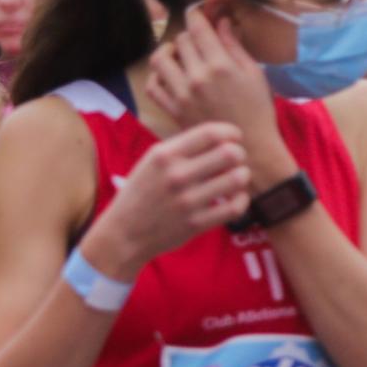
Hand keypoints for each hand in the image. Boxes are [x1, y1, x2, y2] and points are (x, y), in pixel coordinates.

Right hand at [79, 123, 250, 278]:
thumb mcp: (151, 162)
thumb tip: (221, 136)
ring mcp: (187, 201)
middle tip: (236, 160)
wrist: (123, 234)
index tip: (235, 138)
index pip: (210, 133)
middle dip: (239, 154)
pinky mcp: (196, 223)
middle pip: (230, 153)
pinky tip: (236, 197)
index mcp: (164, 155)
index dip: (231, 133)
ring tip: (236, 178)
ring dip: (243, 176)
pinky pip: (235, 207)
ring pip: (237, 179)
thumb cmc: (142, 193)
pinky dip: (242, 200)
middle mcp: (176, 175)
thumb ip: (181, 148)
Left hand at [144, 16, 285, 157]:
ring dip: (168, 52)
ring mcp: (181, 94)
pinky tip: (170, 76)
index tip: (199, 13)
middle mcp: (197, 77)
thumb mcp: (255, 74)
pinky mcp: (172, 109)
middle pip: (181, 40)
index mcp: (220, 66)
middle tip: (199, 41)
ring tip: (179, 56)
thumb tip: (222, 22)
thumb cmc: (258, 110)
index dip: (196, 14)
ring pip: (160, 59)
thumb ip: (235, 47)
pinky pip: (152, 85)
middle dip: (190, 35)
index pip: (198, 27)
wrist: (250, 148)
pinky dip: (157, 77)